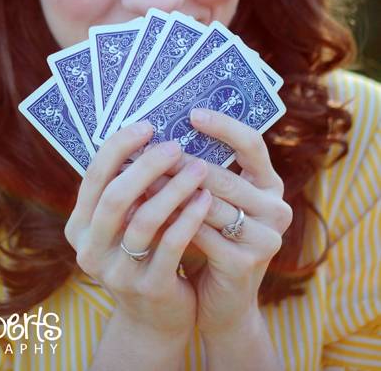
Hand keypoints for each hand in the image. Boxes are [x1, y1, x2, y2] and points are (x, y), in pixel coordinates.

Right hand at [63, 120, 212, 337]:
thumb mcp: (124, 224)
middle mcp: (90, 250)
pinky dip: (189, 217)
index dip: (120, 147)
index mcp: (79, 226)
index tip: (147, 125)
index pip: (94, 176)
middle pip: (115, 196)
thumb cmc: (143, 255)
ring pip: (145, 220)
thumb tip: (151, 134)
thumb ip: (128, 189)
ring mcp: (117, 273)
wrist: (155, 320)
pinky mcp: (148, 289)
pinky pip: (171, 245)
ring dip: (174, 188)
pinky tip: (206, 198)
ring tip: (199, 167)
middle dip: (147, 165)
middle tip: (175, 145)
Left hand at [149, 109, 292, 335]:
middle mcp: (276, 208)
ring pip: (209, 205)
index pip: (253, 145)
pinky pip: (201, 234)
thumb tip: (161, 133)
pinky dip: (171, 222)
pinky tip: (145, 213)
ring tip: (139, 179)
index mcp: (270, 184)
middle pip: (223, 177)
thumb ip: (201, 171)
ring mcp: (265, 238)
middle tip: (147, 150)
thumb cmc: (212, 239)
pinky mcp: (246, 264)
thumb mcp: (213, 201)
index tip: (192, 113)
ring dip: (170, 191)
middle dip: (181, 164)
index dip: (224, 127)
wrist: (222, 302)